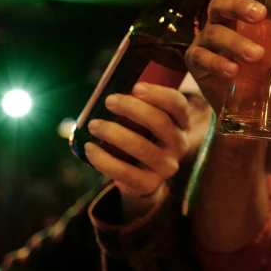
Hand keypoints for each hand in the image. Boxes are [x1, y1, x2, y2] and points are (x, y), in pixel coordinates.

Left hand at [84, 82, 207, 218]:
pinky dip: (104, 159)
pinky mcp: (149, 184)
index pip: (178, 105)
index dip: (158, 94)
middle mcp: (179, 144)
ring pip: (141, 147)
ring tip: (94, 125)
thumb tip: (109, 86)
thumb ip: (139, 105)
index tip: (135, 87)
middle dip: (132, 108)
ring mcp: (166, 166)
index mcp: (181, 123)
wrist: (144, 178)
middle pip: (160, 122)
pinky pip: (125, 172)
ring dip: (114, 133)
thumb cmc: (142, 138)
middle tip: (109, 101)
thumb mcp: (148, 122)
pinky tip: (89, 148)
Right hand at [185, 0, 270, 113]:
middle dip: (238, 6)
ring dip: (235, 42)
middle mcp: (218, 21)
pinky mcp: (197, 63)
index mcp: (236, 10)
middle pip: (219, 3)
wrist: (253, 104)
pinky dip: (217, 63)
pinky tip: (233, 71)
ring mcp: (205, 41)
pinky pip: (201, 58)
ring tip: (257, 55)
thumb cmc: (267, 63)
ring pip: (213, 33)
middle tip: (260, 14)